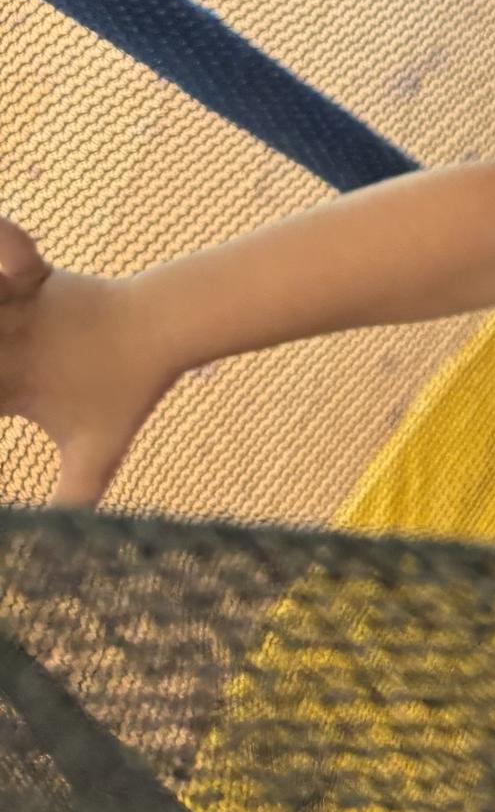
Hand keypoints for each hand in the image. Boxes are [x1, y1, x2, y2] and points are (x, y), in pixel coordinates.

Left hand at [0, 224, 179, 506]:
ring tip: (5, 338)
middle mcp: (2, 349)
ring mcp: (12, 314)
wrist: (161, 336)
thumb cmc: (127, 394)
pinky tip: (17, 290)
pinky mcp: (31, 278)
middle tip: (3, 365)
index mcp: (4, 390)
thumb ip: (73, 501)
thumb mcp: (95, 457)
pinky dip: (8, 261)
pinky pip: (8, 262)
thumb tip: (63, 550)